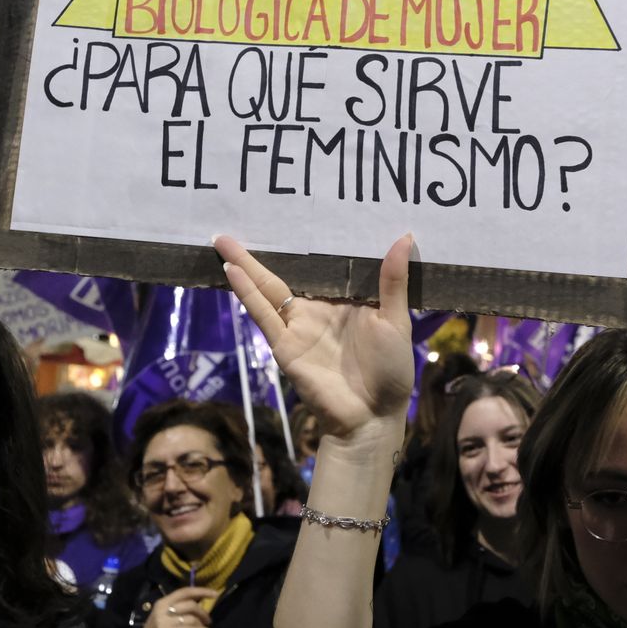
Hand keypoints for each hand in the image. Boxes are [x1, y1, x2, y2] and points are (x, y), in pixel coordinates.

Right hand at [130, 586, 217, 627]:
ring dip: (202, 624)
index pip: (184, 591)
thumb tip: (200, 602)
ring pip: (191, 618)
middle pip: (190, 605)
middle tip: (208, 620)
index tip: (215, 594)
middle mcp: (162, 609)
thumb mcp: (165, 616)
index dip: (201, 591)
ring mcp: (163, 622)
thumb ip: (179, 608)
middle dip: (203, 612)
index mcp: (162, 602)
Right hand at [214, 234, 413, 453]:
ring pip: (267, 289)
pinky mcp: (285, 345)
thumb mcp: (395, 320)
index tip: (298, 210)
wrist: (372, 417)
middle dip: (265, 249)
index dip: (310, 241)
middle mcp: (318, 309)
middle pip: (286, 272)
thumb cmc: (391, 371)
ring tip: (222, 239)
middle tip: (244, 215)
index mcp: (346, 301)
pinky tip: (232, 271)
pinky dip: (247, 293)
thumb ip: (392, 281)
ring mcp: (298, 327)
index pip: (324, 264)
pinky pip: (263, 315)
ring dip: (245, 265)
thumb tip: (403, 236)